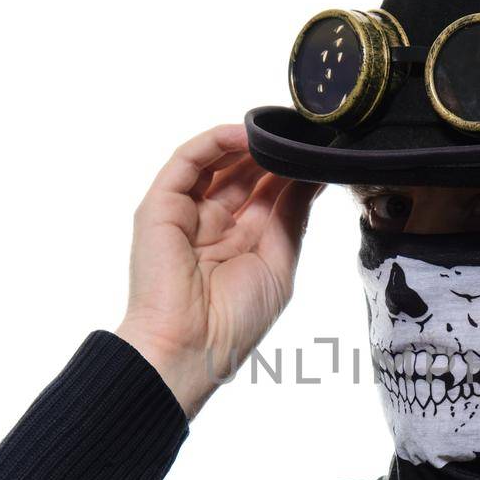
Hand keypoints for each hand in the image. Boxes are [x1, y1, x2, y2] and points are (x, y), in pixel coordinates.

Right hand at [115, 124, 321, 417]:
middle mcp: (212, 224)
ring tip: (279, 132)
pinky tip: (246, 135)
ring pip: (216, 162)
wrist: (192, 347)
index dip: (290, 171)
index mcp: (240, 241)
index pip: (267, 193)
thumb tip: (313, 176)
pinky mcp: (161, 205)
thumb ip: (293, 215)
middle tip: (303, 134)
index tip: (319, 151)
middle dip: (273, 154)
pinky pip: (187, 161)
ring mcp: (185, 212)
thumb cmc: (234, 320)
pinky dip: (215, 141)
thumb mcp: (279, 261)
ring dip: (248, 143)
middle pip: (244, 174)